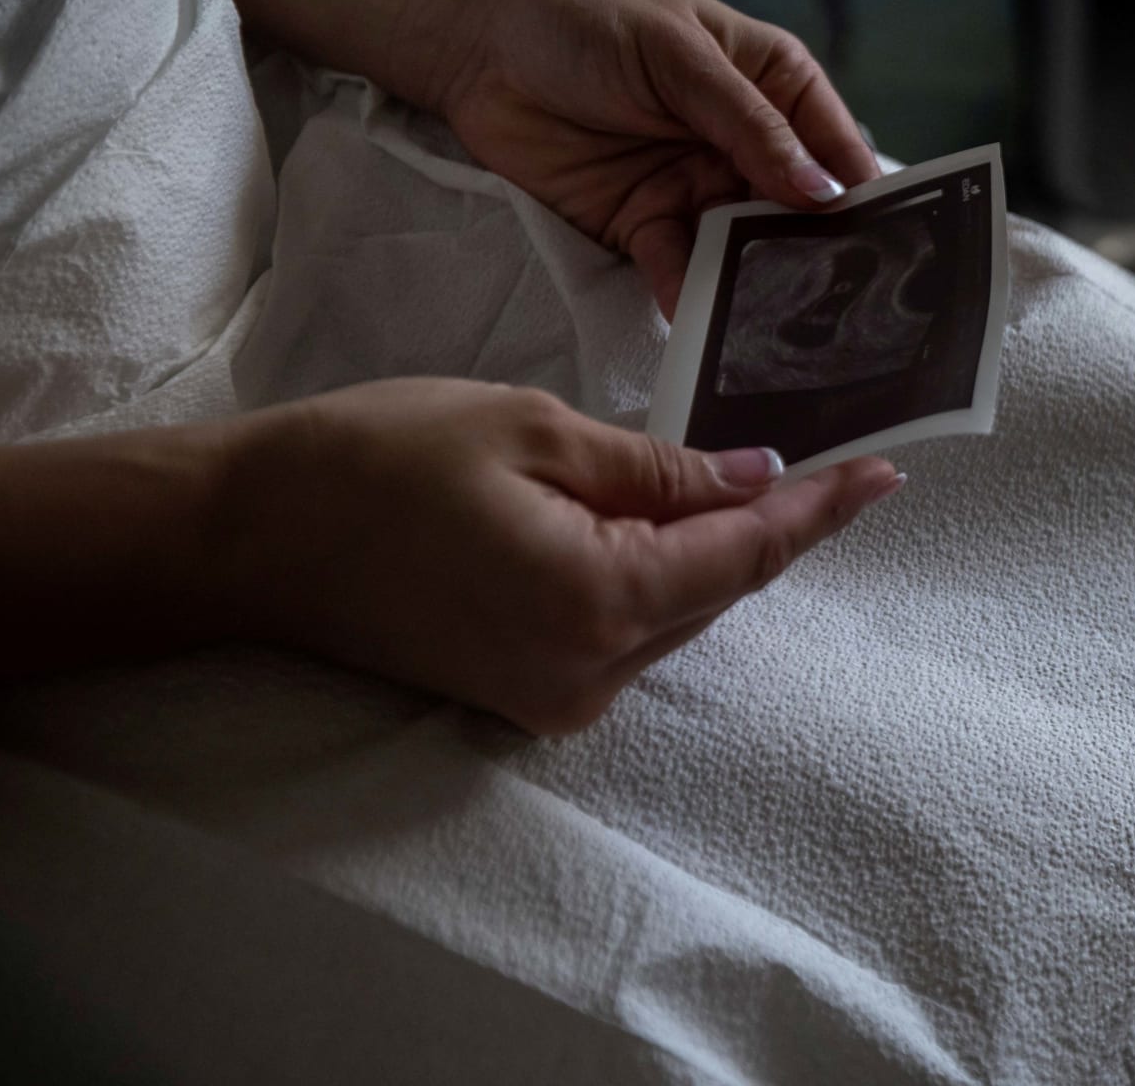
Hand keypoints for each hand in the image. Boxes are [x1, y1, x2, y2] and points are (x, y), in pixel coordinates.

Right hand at [222, 379, 899, 733]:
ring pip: (675, 616)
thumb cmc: (379, 461)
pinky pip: (626, 634)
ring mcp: (555, 699)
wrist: (248, 539)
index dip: (821, 513)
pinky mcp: (526, 699)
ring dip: (714, 553)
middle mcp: (590, 674)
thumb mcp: (535, 434)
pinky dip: (657, 580)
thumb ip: (658, 471)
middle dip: (773, 527)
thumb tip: (753, 481)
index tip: (885, 474)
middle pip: (717, 592)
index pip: (746, 556)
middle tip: (831, 462)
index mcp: (599, 601)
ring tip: (760, 482)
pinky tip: (669, 525)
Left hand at [435, 0, 881, 317]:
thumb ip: (748, 126)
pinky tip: (706, 324)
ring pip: (744, 248)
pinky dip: (692, 296)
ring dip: (758, 284)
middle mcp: (746, 142)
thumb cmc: (584, 22)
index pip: (834, 145)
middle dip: (816, 254)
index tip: (890, 246)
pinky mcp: (645, 225)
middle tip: (844, 308)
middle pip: (798, 210)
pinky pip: (680, 269)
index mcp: (772, 82)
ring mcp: (698, 187)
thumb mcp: (677, 57)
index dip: (862, 194)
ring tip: (781, 329)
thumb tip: (821, 191)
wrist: (477, 46)